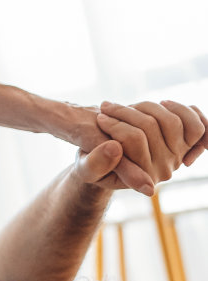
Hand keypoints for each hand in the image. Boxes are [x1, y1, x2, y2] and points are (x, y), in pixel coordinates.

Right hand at [92, 99, 206, 194]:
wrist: (108, 161)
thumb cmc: (93, 164)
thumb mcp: (84, 168)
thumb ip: (95, 163)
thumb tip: (114, 148)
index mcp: (142, 176)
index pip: (133, 138)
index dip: (114, 123)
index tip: (100, 117)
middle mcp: (164, 169)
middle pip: (150, 125)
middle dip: (124, 112)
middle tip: (105, 108)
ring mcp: (177, 156)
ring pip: (170, 120)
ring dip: (145, 107)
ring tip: (130, 108)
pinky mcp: (184, 144)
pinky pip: (196, 125)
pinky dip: (182, 110)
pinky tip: (163, 104)